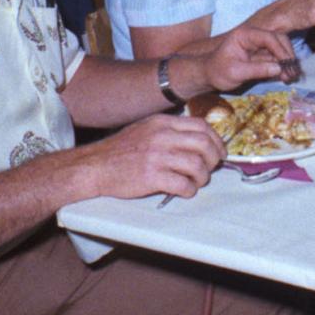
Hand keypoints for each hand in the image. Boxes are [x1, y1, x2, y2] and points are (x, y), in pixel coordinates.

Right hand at [83, 113, 224, 199]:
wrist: (95, 166)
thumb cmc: (120, 151)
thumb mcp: (146, 130)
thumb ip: (170, 131)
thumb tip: (198, 141)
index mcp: (163, 123)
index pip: (202, 126)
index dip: (216, 141)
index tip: (219, 152)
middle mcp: (162, 136)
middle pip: (204, 144)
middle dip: (214, 159)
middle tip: (210, 169)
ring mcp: (157, 156)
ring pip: (197, 166)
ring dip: (202, 178)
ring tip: (195, 183)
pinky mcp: (152, 176)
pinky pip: (183, 184)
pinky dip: (189, 191)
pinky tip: (184, 191)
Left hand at [193, 24, 301, 90]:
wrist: (210, 76)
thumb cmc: (218, 72)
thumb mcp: (235, 73)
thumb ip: (257, 70)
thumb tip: (279, 69)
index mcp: (245, 35)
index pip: (268, 37)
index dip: (280, 50)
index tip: (287, 64)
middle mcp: (254, 37)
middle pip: (278, 40)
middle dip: (287, 55)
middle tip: (293, 72)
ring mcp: (259, 46)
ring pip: (280, 49)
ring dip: (287, 62)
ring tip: (291, 77)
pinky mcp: (262, 55)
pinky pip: (277, 58)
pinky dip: (283, 67)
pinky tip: (287, 77)